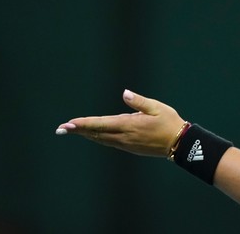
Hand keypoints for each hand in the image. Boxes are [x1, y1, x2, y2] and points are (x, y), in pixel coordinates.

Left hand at [55, 89, 185, 156]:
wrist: (179, 143)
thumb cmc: (169, 122)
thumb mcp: (156, 107)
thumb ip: (138, 101)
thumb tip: (124, 93)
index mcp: (129, 125)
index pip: (100, 124)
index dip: (83, 124)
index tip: (68, 124)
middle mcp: (124, 136)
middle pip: (96, 133)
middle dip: (78, 130)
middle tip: (60, 129)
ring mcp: (126, 144)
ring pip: (100, 139)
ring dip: (86, 134)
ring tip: (72, 130)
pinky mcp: (129, 147)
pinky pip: (108, 142)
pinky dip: (97, 137)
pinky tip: (92, 135)